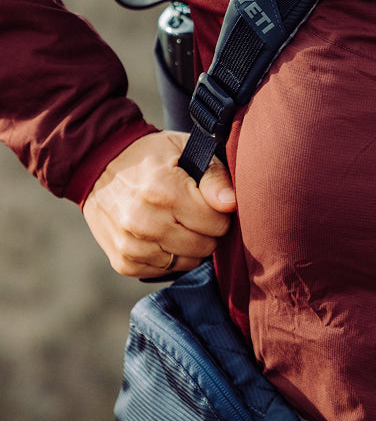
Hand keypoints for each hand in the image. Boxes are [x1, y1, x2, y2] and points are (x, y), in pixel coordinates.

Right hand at [82, 130, 235, 277]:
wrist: (100, 165)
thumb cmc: (153, 156)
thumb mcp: (186, 150)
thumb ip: (214, 176)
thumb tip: (231, 204)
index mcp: (164, 190)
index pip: (216, 222)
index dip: (220, 212)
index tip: (210, 202)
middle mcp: (144, 221)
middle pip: (204, 245)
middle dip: (208, 230)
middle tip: (195, 212)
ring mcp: (131, 245)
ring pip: (188, 262)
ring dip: (191, 246)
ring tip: (179, 222)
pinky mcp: (123, 262)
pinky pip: (165, 270)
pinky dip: (171, 256)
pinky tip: (162, 235)